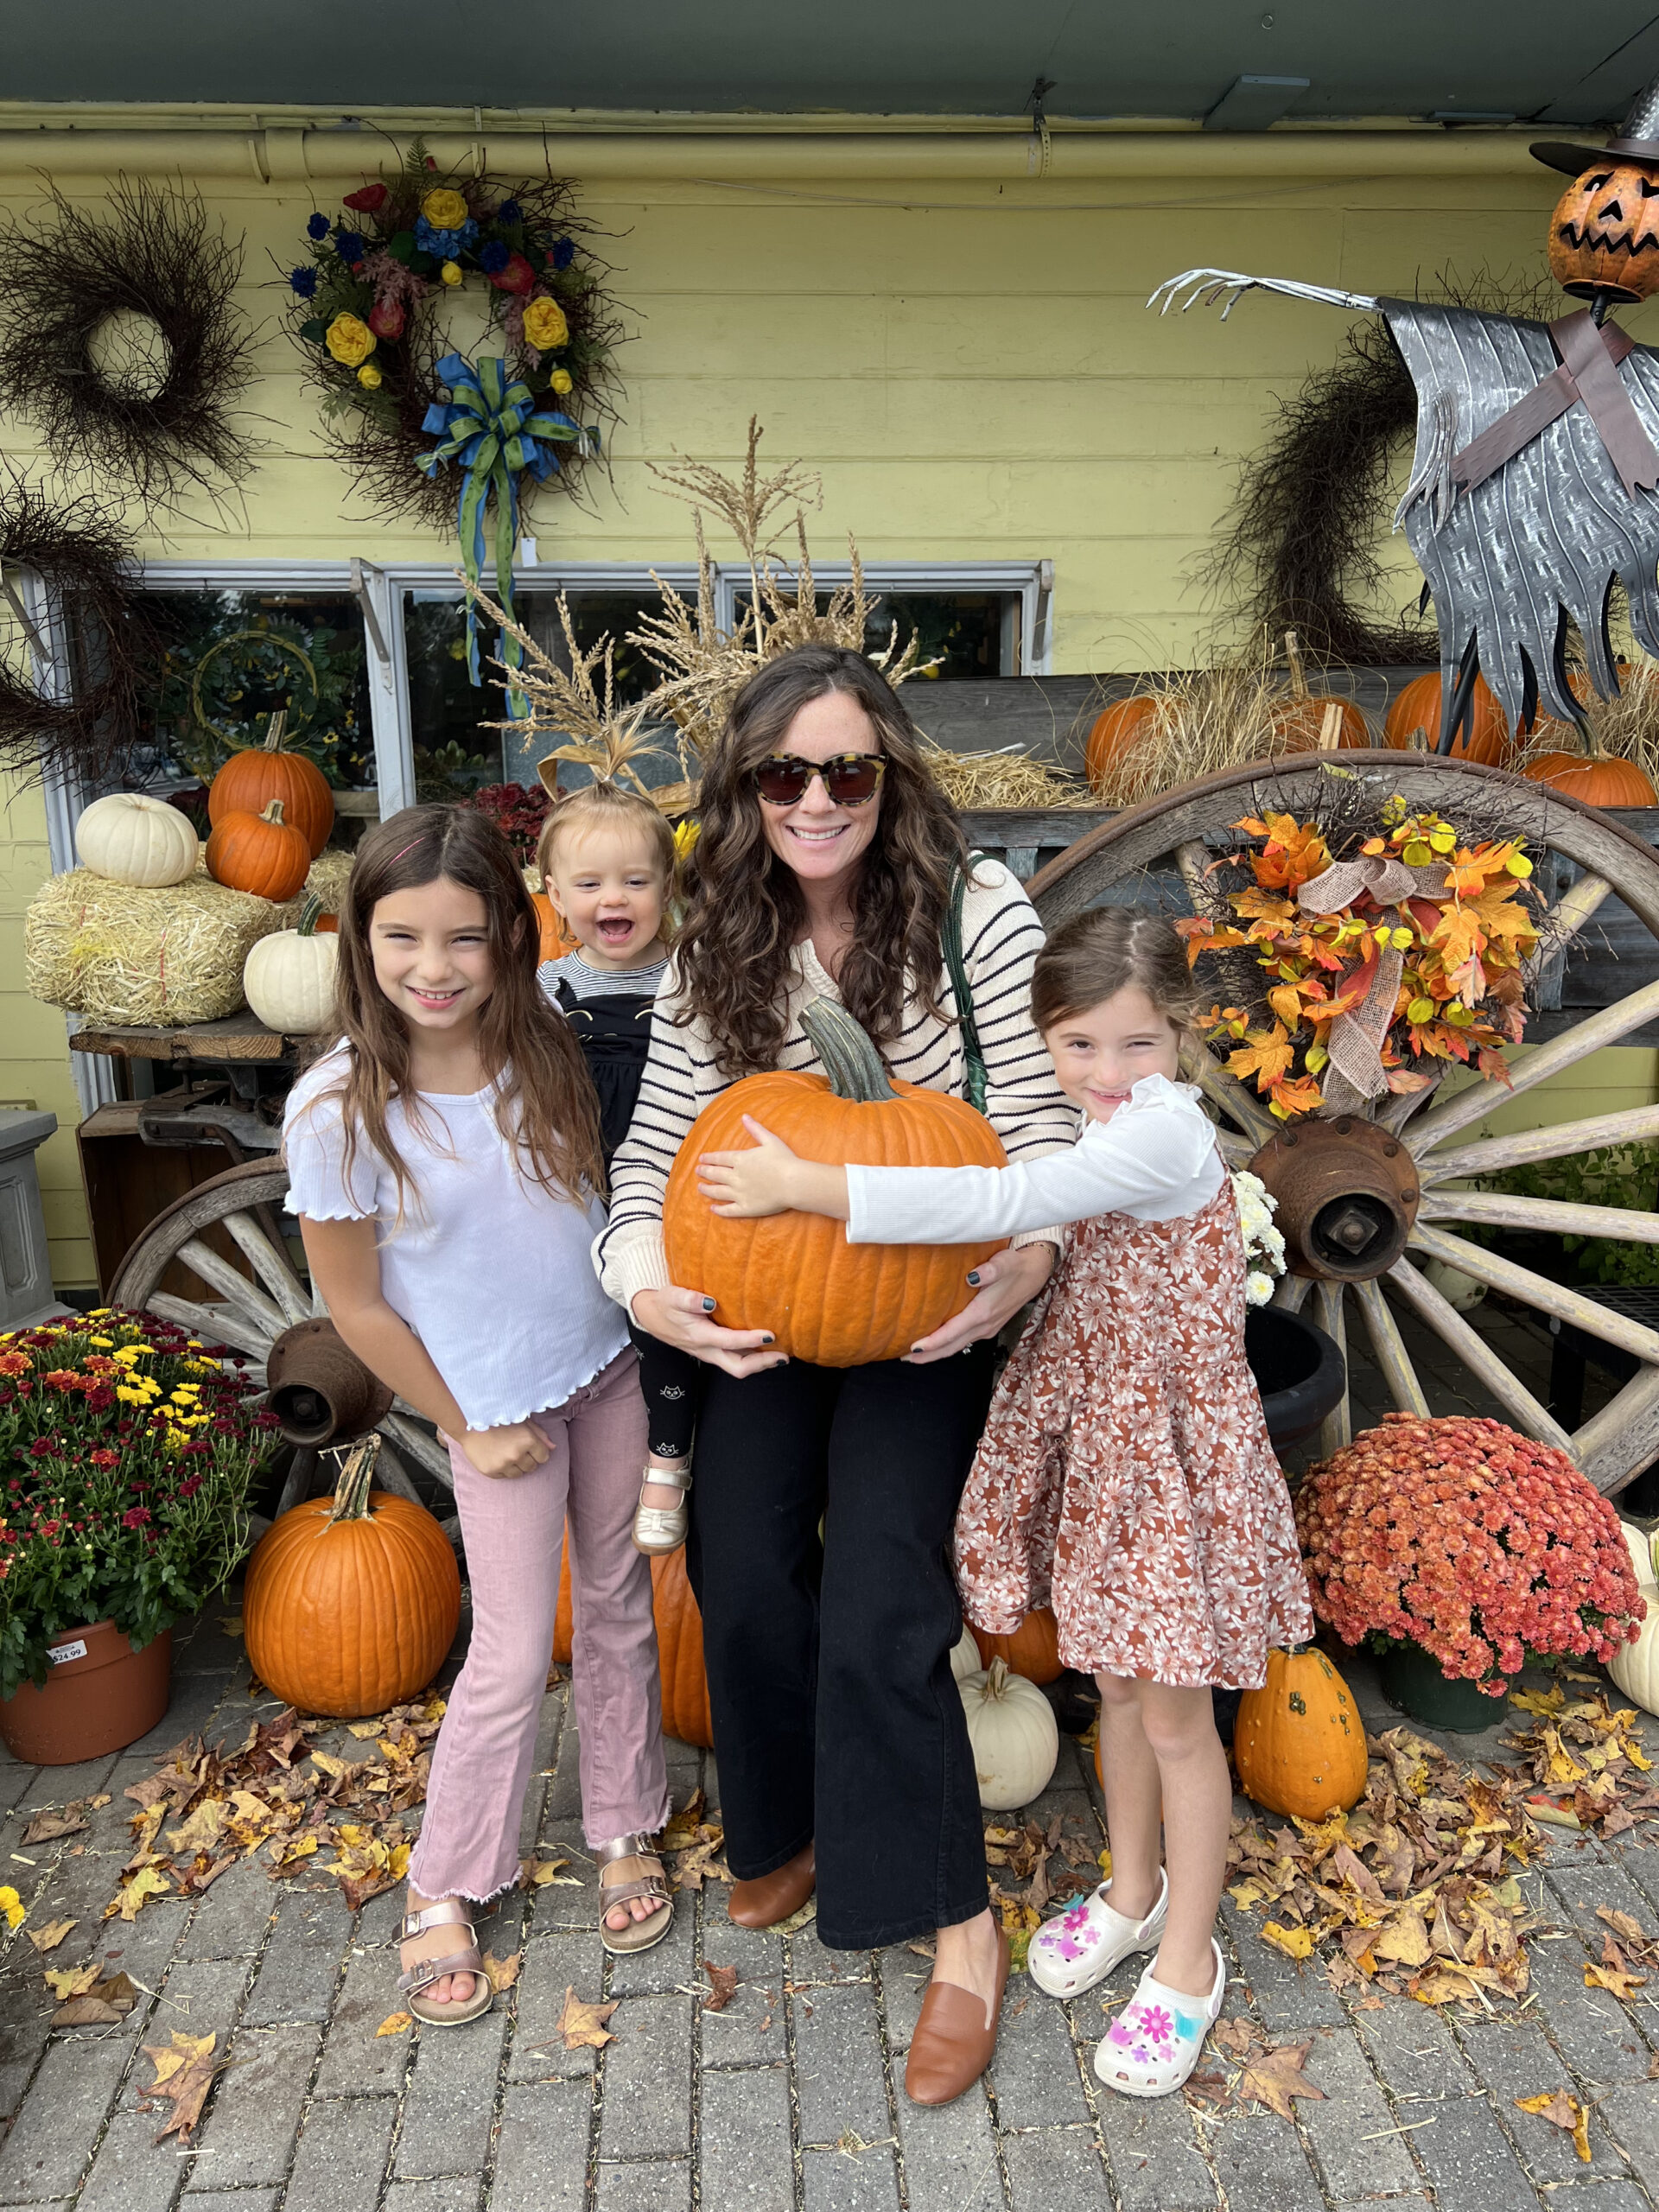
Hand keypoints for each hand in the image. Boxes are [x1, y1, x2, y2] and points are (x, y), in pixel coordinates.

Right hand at [461, 1420, 550, 1478]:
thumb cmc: (498, 1418)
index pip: (544, 1457)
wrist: (469, 1423)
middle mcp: (517, 1454)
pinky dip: (503, 1469)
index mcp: (528, 1440)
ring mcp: (503, 1464)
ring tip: (506, 1453)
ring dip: (516, 1466)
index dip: (538, 1451)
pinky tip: (497, 1456)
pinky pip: (504, 1477)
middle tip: (516, 1448)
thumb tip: (553, 1447)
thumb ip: (539, 1434)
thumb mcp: (522, 1421)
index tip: (530, 1446)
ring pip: (519, 1474)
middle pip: (532, 1467)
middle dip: (528, 1459)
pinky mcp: (491, 1471)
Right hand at [632, 1284, 786, 1380]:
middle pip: (737, 1367)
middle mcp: (707, 1350)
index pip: (730, 1342)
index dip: (751, 1340)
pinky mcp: (713, 1352)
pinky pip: (735, 1360)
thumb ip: (689, 1299)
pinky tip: (765, 1349)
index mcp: (699, 1336)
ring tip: (781, 1355)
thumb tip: (711, 1302)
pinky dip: (753, 1358)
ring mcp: (710, 1354)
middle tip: (784, 1356)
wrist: (651, 1316)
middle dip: (762, 1364)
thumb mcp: (672, 1296)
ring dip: (760, 1364)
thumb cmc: (665, 1304)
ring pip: (737, 1366)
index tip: (771, 1334)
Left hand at [697, 1117, 802, 1217]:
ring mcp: (739, 1193)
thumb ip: (755, 1129)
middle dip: (705, 1172)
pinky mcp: (746, 1208)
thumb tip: (744, 1116)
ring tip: (700, 1187)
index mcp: (741, 1160)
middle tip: (697, 1171)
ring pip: (718, 1192)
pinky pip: (729, 1210)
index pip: (720, 1158)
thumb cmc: (785, 1160)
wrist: (793, 1182)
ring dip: (707, 1189)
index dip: (709, 1158)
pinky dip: (719, 1210)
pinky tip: (713, 1208)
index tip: (701, 1158)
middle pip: (715, 1174)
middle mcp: (736, 1177)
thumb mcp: (770, 1140)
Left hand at [904, 1242, 1056, 1364]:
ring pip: (957, 1346)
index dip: (932, 1342)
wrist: (1034, 1273)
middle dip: (928, 1355)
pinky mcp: (988, 1327)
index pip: (952, 1333)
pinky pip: (964, 1341)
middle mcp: (984, 1326)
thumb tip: (972, 1276)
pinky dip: (947, 1346)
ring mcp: (987, 1329)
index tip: (913, 1347)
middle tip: (904, 1358)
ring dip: (936, 1353)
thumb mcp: (1004, 1262)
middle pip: (951, 1347)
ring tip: (915, 1355)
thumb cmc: (1015, 1265)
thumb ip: (989, 1270)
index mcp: (982, 1313)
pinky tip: (937, 1343)